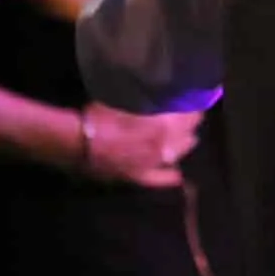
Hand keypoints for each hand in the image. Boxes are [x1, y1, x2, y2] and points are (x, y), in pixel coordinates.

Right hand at [81, 104, 200, 188]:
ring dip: (185, 144)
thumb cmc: (102, 115)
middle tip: (192, 116)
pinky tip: (177, 175)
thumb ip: (150, 101)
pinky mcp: (139, 176)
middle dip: (191, 125)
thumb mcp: (129, 100)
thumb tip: (163, 97)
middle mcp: (164, 147)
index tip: (196, 100)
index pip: (189, 117)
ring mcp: (153, 164)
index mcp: (163, 126)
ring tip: (188, 137)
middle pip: (187, 135)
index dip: (194, 108)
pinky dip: (170, 176)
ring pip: (178, 154)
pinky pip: (160, 179)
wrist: (78, 141)